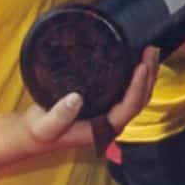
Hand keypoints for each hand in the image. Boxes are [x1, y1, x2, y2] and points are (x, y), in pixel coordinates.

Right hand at [23, 46, 159, 152]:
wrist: (34, 134)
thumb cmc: (40, 132)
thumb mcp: (44, 126)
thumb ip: (59, 115)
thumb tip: (76, 98)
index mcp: (102, 129)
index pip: (129, 108)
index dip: (138, 87)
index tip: (140, 66)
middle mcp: (110, 122)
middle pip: (140, 99)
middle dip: (149, 75)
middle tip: (150, 50)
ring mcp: (110, 113)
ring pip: (137, 95)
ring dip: (147, 74)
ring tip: (150, 51)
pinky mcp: (105, 104)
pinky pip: (128, 91)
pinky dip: (137, 76)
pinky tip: (136, 60)